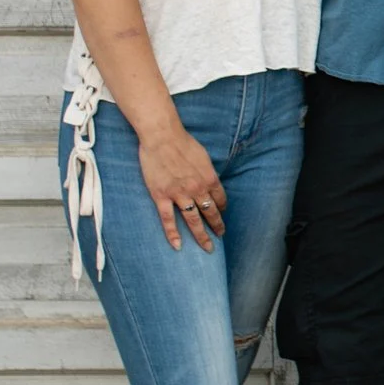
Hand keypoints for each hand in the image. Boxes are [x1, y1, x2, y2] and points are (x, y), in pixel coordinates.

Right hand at [137, 122, 226, 250]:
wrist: (162, 137)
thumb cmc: (183, 143)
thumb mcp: (203, 157)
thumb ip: (207, 172)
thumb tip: (209, 182)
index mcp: (210, 179)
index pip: (220, 199)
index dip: (222, 208)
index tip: (221, 213)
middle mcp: (197, 189)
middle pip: (211, 213)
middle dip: (217, 226)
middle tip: (220, 236)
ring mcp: (179, 194)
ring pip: (193, 220)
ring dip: (202, 235)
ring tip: (208, 247)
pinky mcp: (161, 196)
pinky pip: (168, 219)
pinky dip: (173, 234)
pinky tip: (178, 246)